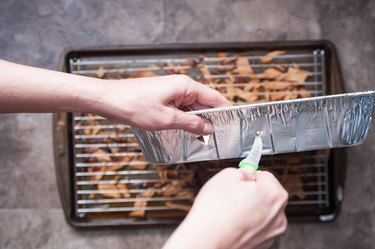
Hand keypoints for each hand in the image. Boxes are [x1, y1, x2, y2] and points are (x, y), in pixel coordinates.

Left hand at [91, 74, 231, 134]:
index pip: (215, 97)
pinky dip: (185, 119)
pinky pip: (180, 108)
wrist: (108, 99)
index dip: (226, 111)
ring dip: (197, 121)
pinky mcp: (163, 97)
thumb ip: (191, 123)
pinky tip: (186, 131)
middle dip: (210, 119)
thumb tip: (209, 128)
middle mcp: (180, 86)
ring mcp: (171, 91)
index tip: (233, 124)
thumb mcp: (167, 120)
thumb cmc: (133, 105)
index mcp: (186, 86)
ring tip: (202, 138)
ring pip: (192, 107)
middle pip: (204, 102)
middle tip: (217, 137)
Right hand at [163, 168, 287, 248]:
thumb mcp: (226, 176)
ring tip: (229, 210)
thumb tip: (246, 173)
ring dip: (249, 209)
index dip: (249, 176)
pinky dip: (246, 224)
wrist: (206, 241)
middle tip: (232, 194)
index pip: (265, 176)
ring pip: (261, 213)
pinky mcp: (262, 244)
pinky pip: (256, 227)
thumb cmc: (215, 212)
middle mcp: (278, 215)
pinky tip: (231, 223)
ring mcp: (271, 232)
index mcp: (274, 194)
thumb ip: (242, 171)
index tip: (240, 179)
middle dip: (251, 193)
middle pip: (266, 195)